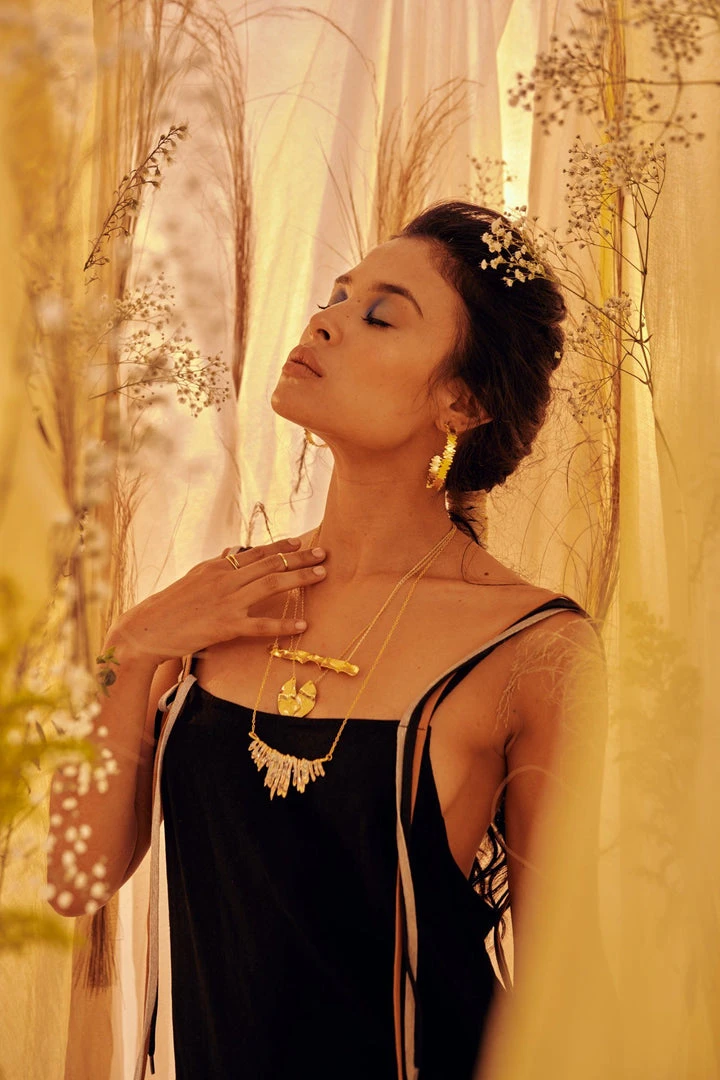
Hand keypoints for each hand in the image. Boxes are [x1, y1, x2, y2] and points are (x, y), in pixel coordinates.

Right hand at [106, 538, 325, 664]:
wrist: (145, 630)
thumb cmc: (170, 607)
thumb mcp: (193, 578)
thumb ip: (217, 565)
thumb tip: (233, 549)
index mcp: (216, 567)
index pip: (255, 552)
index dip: (280, 547)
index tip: (301, 542)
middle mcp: (224, 579)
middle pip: (269, 564)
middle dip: (300, 558)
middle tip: (324, 554)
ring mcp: (226, 601)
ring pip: (271, 585)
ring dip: (299, 578)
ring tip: (322, 575)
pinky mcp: (225, 626)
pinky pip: (260, 625)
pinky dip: (283, 624)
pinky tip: (302, 625)